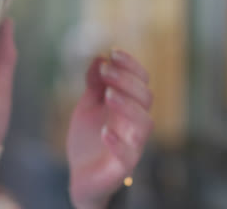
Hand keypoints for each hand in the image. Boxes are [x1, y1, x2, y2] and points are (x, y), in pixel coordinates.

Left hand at [67, 50, 152, 208]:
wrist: (80, 175)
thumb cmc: (88, 138)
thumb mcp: (87, 106)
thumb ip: (94, 85)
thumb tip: (99, 58)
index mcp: (129, 106)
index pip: (141, 82)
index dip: (131, 66)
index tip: (113, 53)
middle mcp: (134, 124)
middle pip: (146, 98)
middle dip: (126, 80)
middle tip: (105, 70)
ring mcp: (131, 145)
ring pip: (144, 124)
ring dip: (128, 106)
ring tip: (108, 95)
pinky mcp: (121, 166)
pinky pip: (128, 154)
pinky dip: (118, 141)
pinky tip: (104, 131)